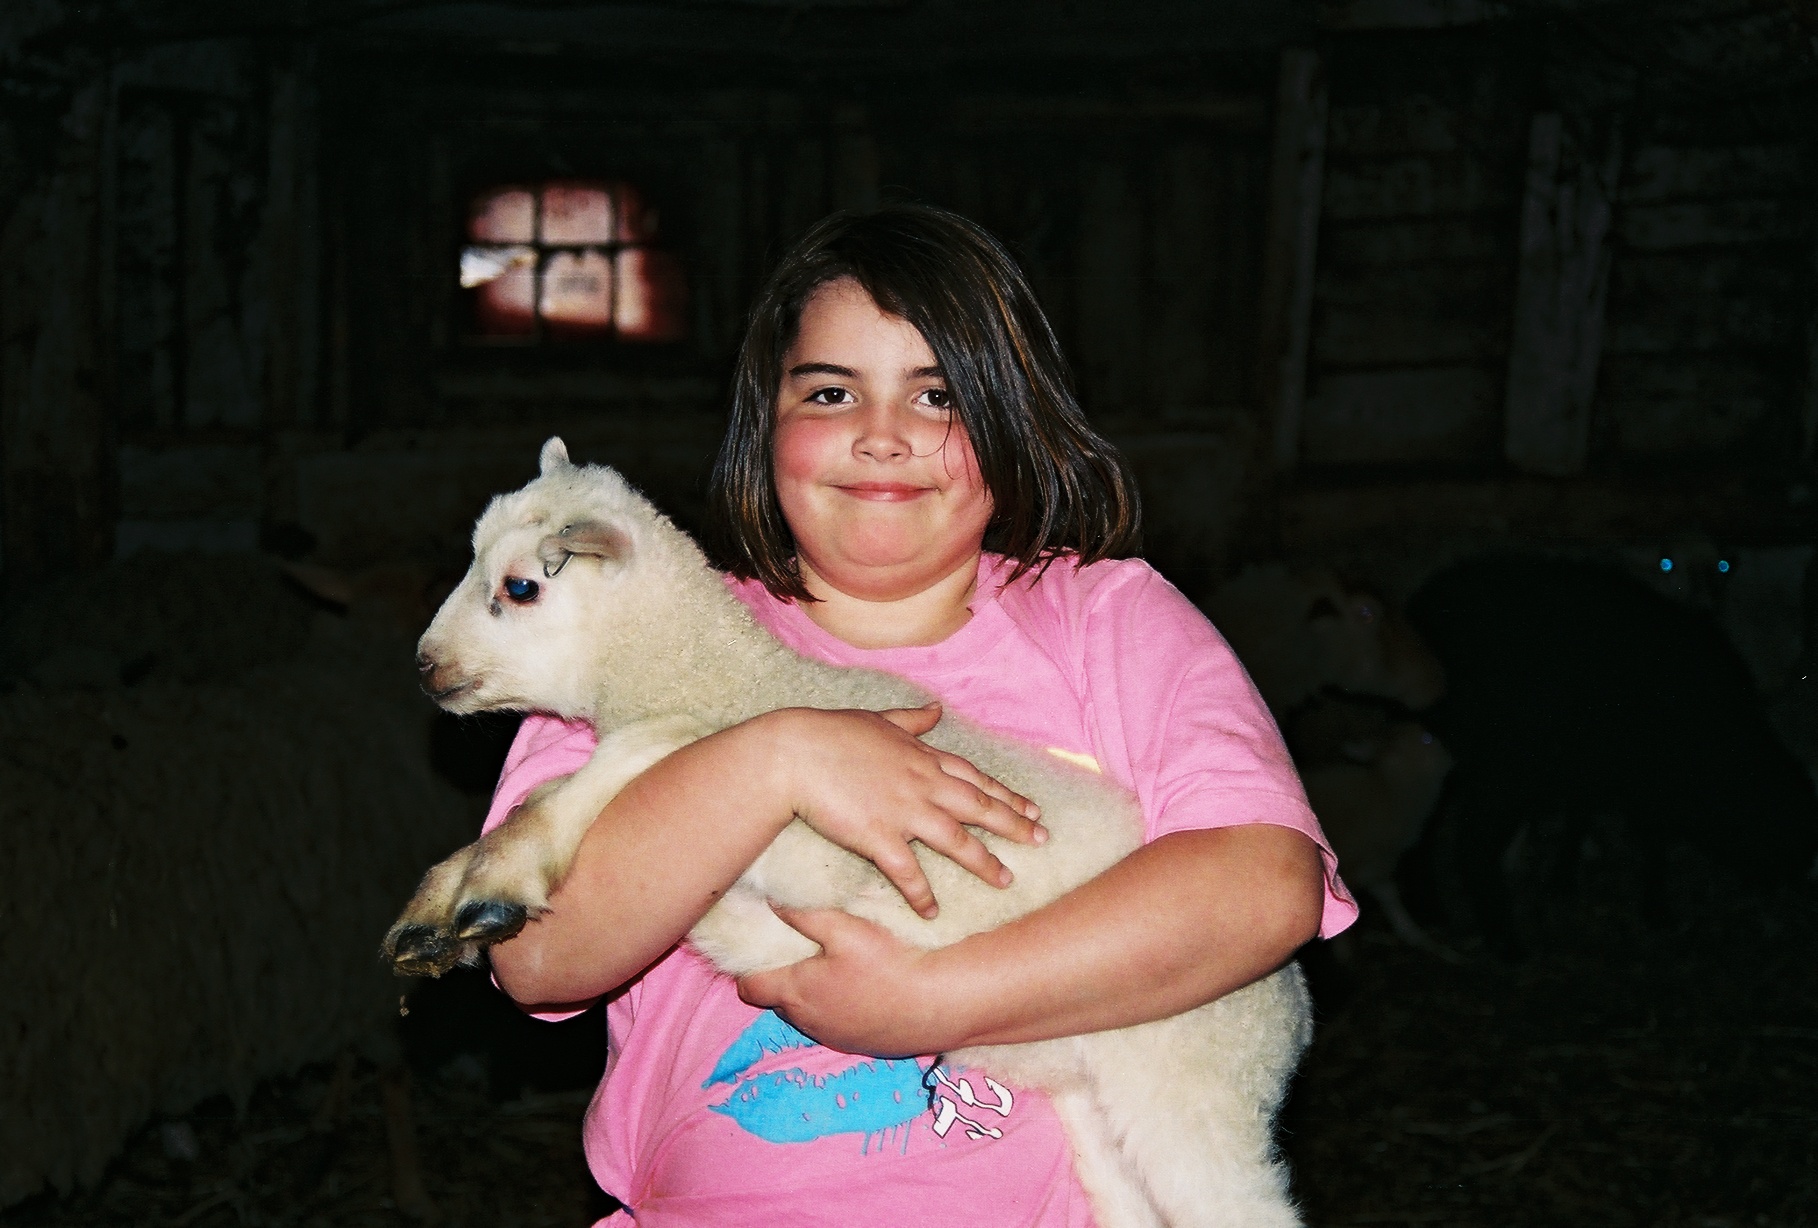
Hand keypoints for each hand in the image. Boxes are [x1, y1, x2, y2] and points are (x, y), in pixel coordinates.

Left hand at [736, 906, 947, 1056]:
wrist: (938, 1004)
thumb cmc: (887, 962)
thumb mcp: (843, 928)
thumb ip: (803, 916)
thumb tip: (772, 904)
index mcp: (796, 993)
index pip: (750, 988)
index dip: (748, 969)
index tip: (758, 949)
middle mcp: (808, 1022)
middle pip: (778, 1002)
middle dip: (783, 979)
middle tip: (800, 952)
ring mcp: (834, 1038)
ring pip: (808, 1016)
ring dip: (812, 996)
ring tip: (834, 969)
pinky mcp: (860, 1046)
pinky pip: (835, 1027)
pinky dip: (839, 1010)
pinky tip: (861, 990)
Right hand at [766, 703, 1045, 918]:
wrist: (794, 753)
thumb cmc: (830, 733)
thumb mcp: (878, 720)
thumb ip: (912, 721)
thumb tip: (937, 710)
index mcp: (922, 758)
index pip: (975, 778)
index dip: (1006, 795)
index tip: (1032, 808)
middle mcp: (922, 784)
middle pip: (978, 807)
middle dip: (1014, 825)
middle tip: (1042, 840)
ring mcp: (903, 811)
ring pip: (956, 840)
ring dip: (984, 862)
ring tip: (1007, 880)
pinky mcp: (878, 836)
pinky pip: (908, 871)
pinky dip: (922, 893)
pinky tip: (934, 912)